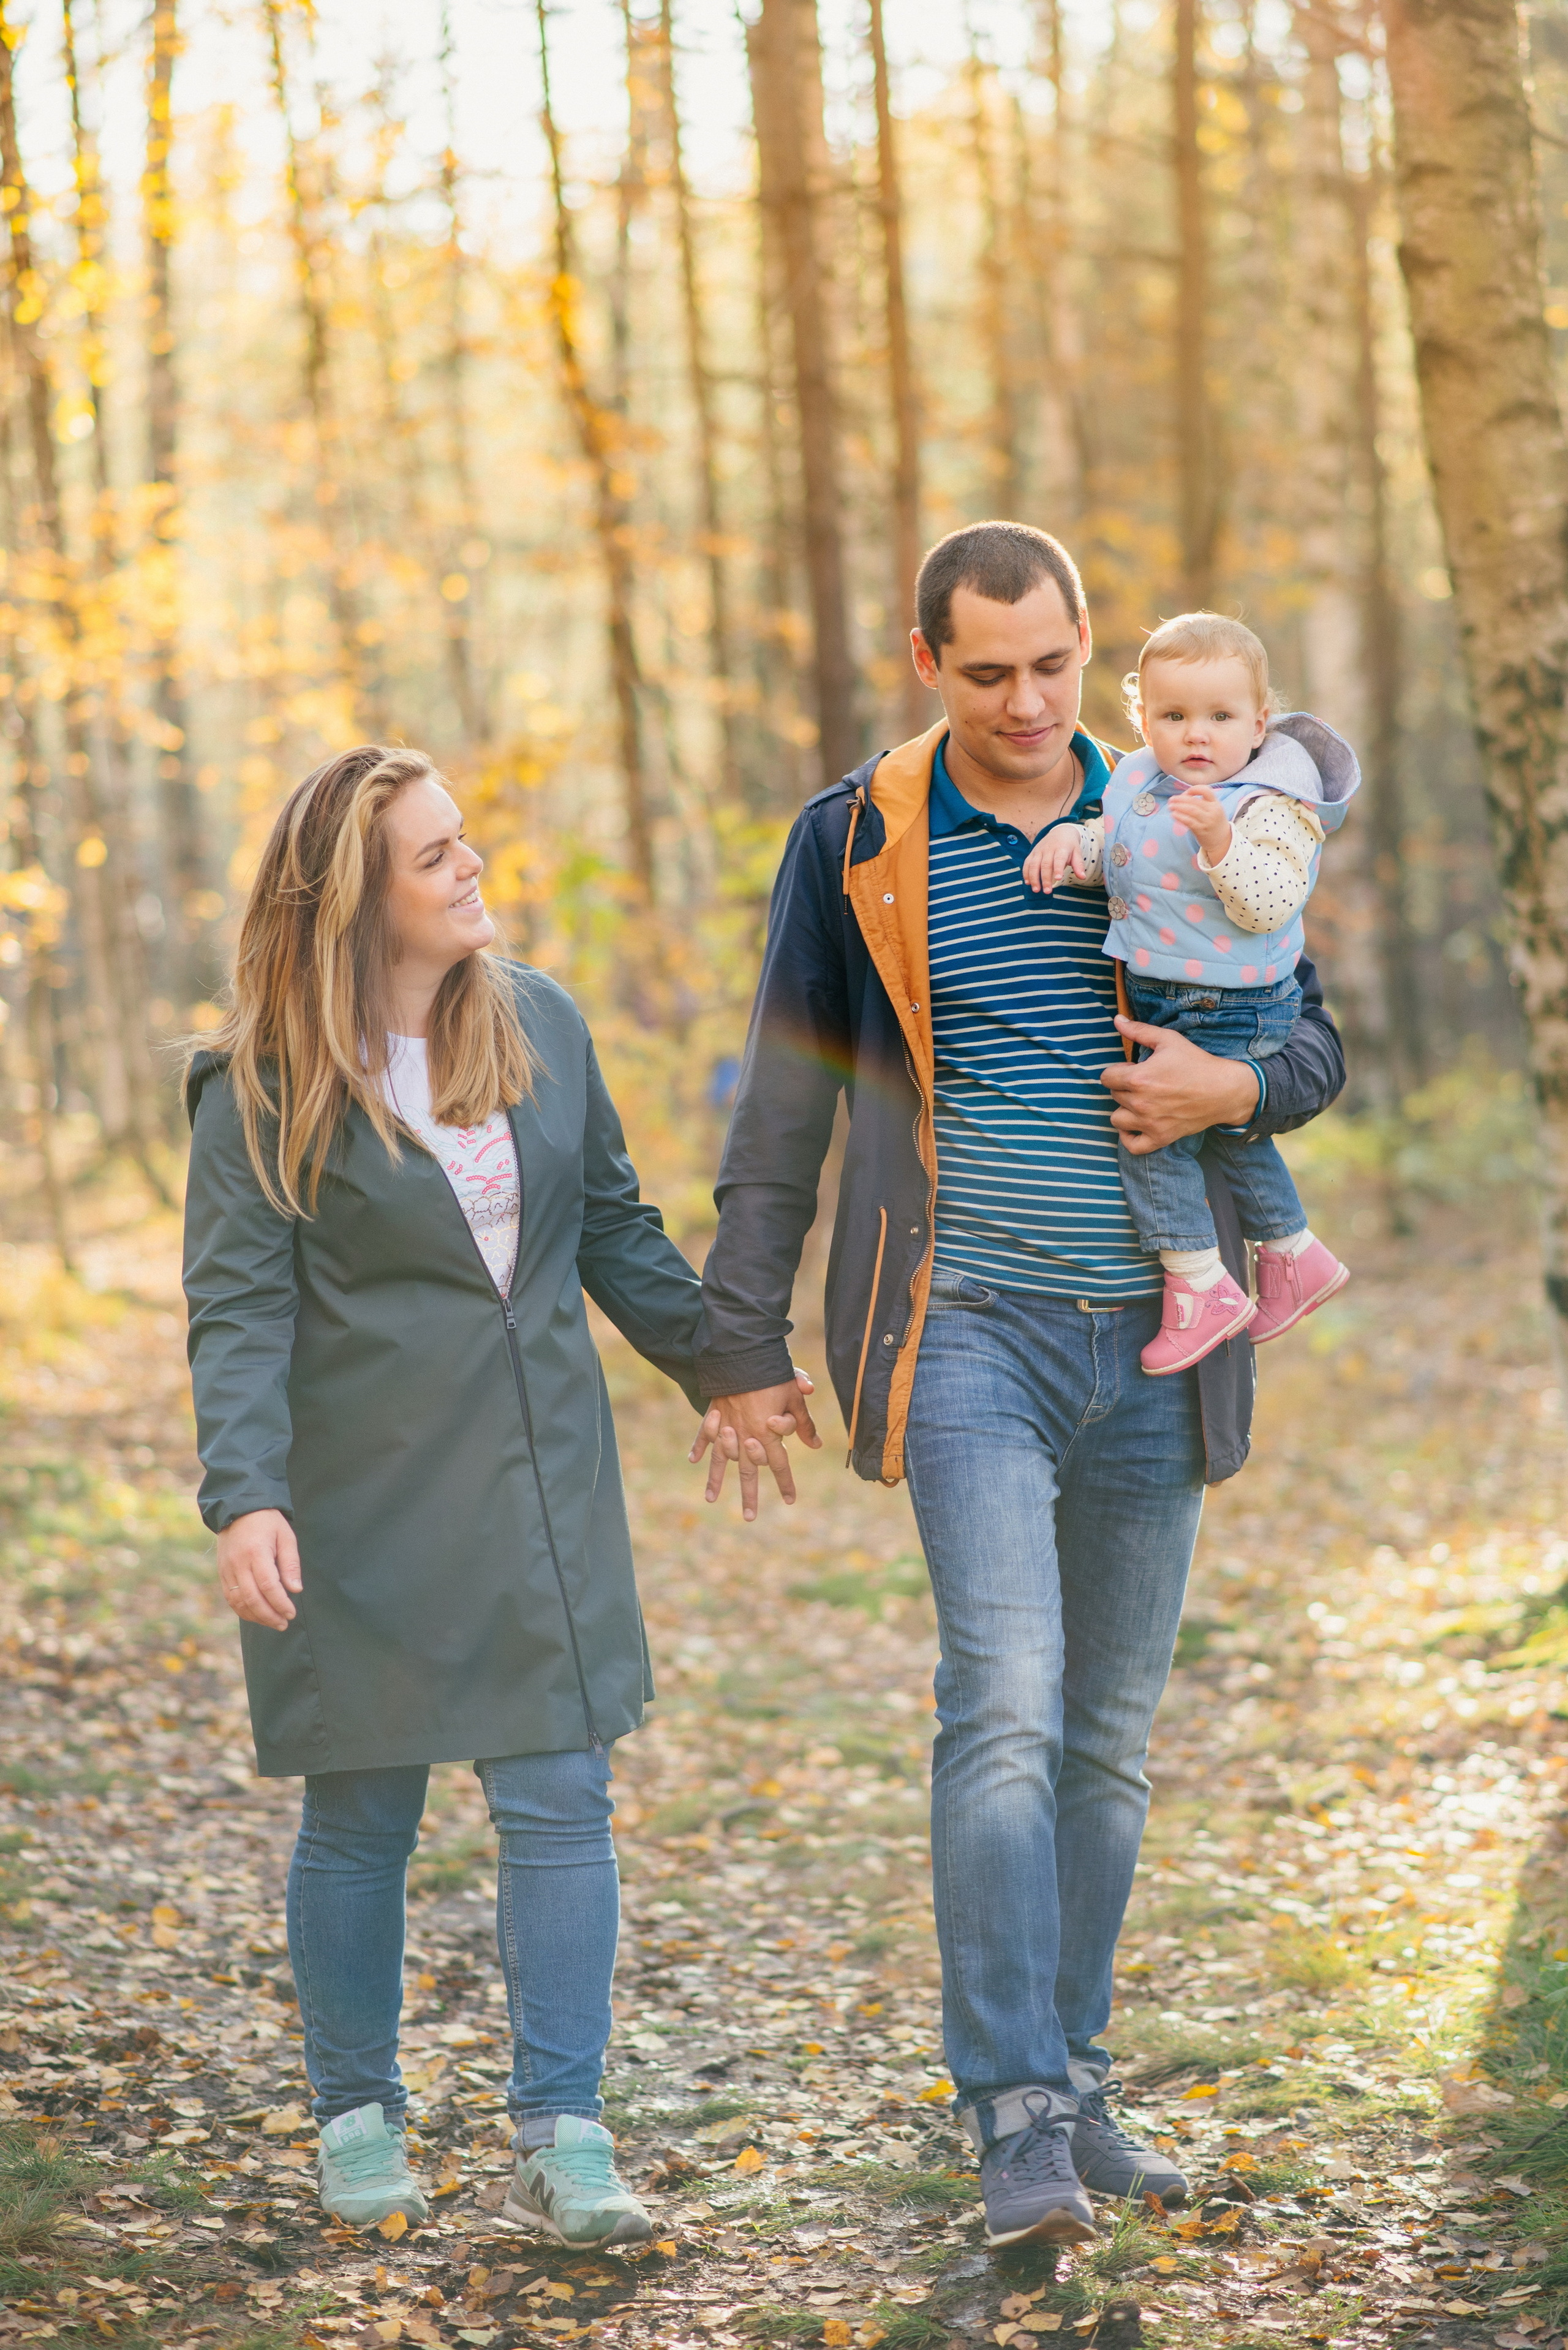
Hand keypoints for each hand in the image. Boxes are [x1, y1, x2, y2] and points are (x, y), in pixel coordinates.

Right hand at [216, 1509, 301, 1629]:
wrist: (238, 1508)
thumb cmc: (267, 1521)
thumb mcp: (285, 1536)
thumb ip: (290, 1564)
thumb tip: (295, 1590)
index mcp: (256, 1552)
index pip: (268, 1586)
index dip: (280, 1603)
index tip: (291, 1613)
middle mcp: (238, 1563)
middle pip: (252, 1598)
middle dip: (269, 1615)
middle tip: (284, 1624)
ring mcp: (227, 1569)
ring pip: (239, 1602)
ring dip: (256, 1617)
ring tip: (274, 1623)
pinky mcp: (222, 1573)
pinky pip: (230, 1598)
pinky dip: (243, 1611)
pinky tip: (257, 1615)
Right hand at [690, 1368, 820, 1521]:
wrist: (741, 1356)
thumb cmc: (772, 1375)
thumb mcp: (794, 1397)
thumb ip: (804, 1423)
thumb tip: (817, 1445)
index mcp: (768, 1433)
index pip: (779, 1464)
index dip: (785, 1482)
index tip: (790, 1500)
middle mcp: (745, 1436)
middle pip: (749, 1471)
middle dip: (750, 1495)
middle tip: (749, 1517)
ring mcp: (726, 1427)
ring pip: (721, 1460)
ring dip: (716, 1481)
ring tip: (710, 1499)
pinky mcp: (712, 1415)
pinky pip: (703, 1436)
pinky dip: (698, 1447)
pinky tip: (693, 1461)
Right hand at [1022, 826, 1087, 894]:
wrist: (1060, 832)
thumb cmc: (1069, 845)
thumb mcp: (1077, 852)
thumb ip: (1078, 865)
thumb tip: (1082, 877)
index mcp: (1061, 848)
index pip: (1059, 859)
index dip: (1058, 869)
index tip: (1058, 879)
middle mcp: (1048, 849)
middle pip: (1045, 865)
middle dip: (1045, 879)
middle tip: (1047, 891)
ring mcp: (1039, 851)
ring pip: (1033, 865)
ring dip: (1034, 878)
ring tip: (1036, 890)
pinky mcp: (1032, 853)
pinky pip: (1027, 863)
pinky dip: (1026, 873)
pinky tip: (1028, 883)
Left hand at [1101, 1018, 1261, 1154]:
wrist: (1224, 1090)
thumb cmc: (1196, 1063)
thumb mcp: (1169, 1040)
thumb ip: (1139, 1030)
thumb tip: (1117, 1020)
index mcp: (1138, 1078)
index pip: (1106, 1077)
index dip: (1118, 1071)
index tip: (1132, 1069)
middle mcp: (1139, 1103)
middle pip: (1114, 1096)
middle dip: (1124, 1088)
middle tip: (1144, 1083)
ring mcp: (1149, 1123)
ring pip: (1117, 1119)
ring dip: (1124, 1110)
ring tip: (1140, 1103)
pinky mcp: (1160, 1138)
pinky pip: (1132, 1145)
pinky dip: (1129, 1138)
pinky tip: (1136, 1126)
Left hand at [1168, 783, 1231, 863]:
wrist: (1222, 841)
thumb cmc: (1214, 823)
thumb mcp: (1214, 810)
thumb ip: (1203, 803)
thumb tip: (1183, 797)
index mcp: (1216, 803)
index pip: (1206, 790)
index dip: (1194, 789)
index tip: (1185, 793)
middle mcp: (1213, 811)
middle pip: (1194, 801)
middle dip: (1180, 799)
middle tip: (1171, 799)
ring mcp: (1207, 821)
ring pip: (1191, 810)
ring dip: (1178, 807)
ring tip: (1170, 806)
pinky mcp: (1201, 830)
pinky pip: (1189, 821)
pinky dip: (1180, 817)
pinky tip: (1173, 814)